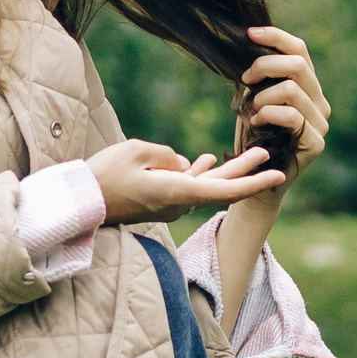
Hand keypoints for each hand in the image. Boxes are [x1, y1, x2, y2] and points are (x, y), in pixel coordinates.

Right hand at [87, 138, 284, 224]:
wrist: (78, 203)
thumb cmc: (103, 176)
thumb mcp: (136, 152)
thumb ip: (166, 155)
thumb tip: (184, 164)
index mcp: (176, 193)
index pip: (224, 190)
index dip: (253, 183)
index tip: (278, 175)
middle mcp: (178, 204)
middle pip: (220, 187)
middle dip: (246, 170)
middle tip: (267, 151)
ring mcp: (169, 206)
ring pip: (205, 186)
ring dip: (225, 170)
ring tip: (250, 151)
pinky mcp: (159, 202)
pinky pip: (187, 187)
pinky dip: (200, 173)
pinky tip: (208, 160)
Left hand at [238, 25, 330, 191]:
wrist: (254, 178)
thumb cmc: (252, 135)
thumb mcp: (254, 97)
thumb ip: (260, 75)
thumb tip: (250, 41)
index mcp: (308, 87)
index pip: (299, 50)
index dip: (275, 37)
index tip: (249, 34)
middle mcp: (320, 102)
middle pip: (297, 64)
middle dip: (265, 66)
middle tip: (245, 79)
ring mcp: (321, 123)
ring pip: (291, 89)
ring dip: (262, 97)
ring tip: (252, 111)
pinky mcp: (316, 142)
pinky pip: (291, 115)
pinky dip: (267, 114)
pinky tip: (257, 123)